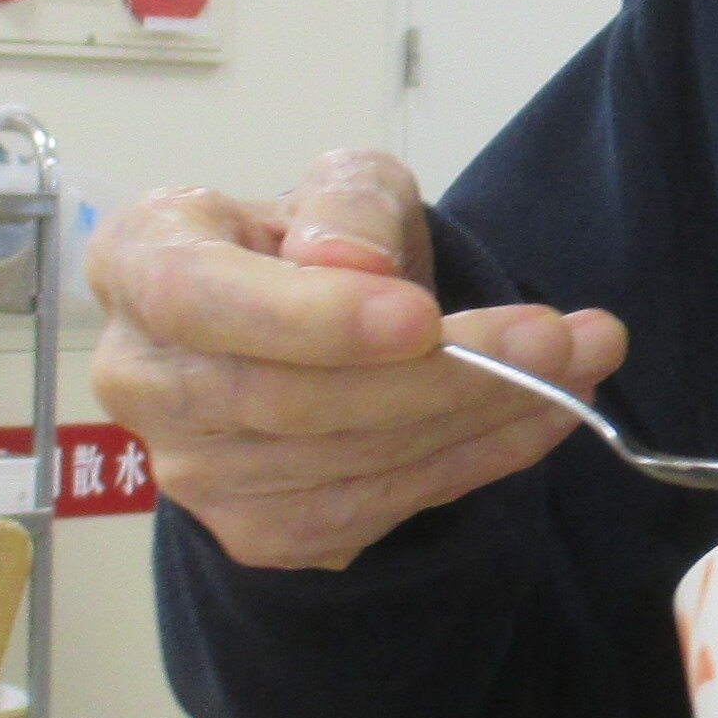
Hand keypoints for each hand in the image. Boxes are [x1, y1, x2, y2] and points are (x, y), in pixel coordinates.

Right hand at [86, 148, 632, 571]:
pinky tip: (543, 416)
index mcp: (138, 262)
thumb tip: (347, 266)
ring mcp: (194, 471)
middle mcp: (142, 379)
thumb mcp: (344, 186)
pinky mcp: (259, 531)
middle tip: (560, 338)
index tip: (421, 317)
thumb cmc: (318, 242)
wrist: (317, 328)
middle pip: (290, 398)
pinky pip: (377, 506)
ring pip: (345, 461)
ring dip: (481, 416)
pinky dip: (474, 461)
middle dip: (443, 372)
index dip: (310, 318)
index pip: (200, 301)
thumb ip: (347, 205)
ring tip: (580, 362)